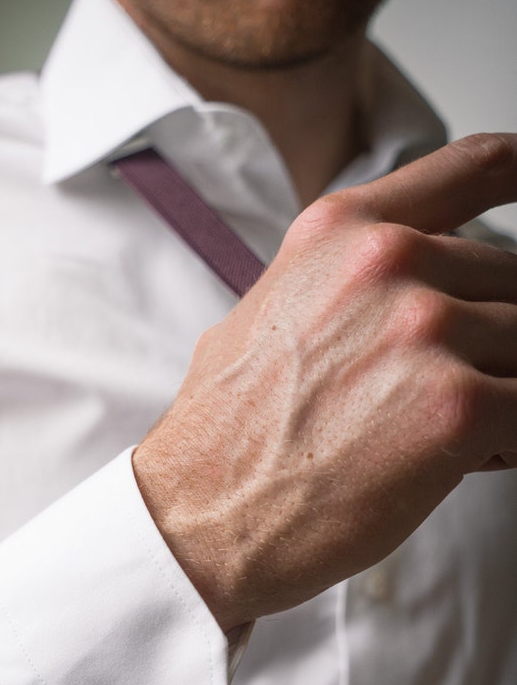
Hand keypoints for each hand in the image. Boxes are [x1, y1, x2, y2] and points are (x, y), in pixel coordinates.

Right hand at [133, 133, 516, 629]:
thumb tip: (412, 293)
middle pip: (512, 280)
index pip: (478, 167)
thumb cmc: (228, 436)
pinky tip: (464, 463)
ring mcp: (428, 330)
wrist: (198, 517)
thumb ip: (350, 283)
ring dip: (504, 392)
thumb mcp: (269, 314)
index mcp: (344, 232)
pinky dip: (510, 443)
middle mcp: (389, 263)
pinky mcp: (459, 407)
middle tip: (441, 395)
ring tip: (441, 438)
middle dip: (495, 341)